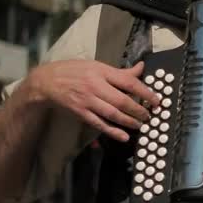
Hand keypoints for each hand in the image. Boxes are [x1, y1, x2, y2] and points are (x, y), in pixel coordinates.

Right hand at [27, 60, 161, 141]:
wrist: (46, 81)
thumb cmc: (75, 71)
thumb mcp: (97, 66)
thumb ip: (120, 71)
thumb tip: (141, 67)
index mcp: (102, 72)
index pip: (128, 82)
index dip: (145, 92)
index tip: (156, 100)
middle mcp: (95, 86)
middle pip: (122, 100)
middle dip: (139, 110)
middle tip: (150, 116)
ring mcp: (87, 100)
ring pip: (112, 113)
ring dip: (129, 121)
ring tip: (141, 125)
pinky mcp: (80, 112)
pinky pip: (99, 123)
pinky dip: (112, 131)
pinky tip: (123, 137)